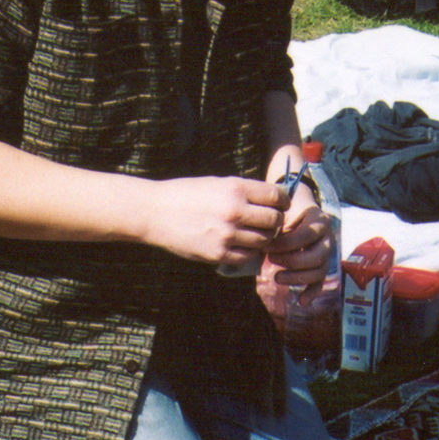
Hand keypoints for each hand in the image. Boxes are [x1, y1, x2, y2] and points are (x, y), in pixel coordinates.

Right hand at [141, 176, 289, 267]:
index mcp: (235, 188)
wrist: (154, 212)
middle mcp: (234, 211)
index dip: (283, 201)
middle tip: (267, 222)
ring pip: (264, 240)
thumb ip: (244, 192)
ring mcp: (227, 234)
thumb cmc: (186, 194)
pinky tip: (240, 245)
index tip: (280, 205)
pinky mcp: (218, 253)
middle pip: (275, 220)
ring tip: (253, 234)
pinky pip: (247, 256)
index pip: (276, 196)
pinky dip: (248, 252)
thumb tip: (272, 201)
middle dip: (275, 221)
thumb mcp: (217, 183)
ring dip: (263, 238)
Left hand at [261, 187, 331, 303]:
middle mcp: (328, 237)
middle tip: (271, 258)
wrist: (297, 213)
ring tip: (276, 277)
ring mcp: (328, 253)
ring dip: (296, 278)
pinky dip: (312, 293)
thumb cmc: (286, 214)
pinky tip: (301, 301)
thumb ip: (278, 227)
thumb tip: (265, 246)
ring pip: (319, 271)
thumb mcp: (283, 214)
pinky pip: (321, 282)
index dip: (285, 244)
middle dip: (290, 261)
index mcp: (320, 220)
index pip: (306, 235)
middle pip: (315, 257)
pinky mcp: (323, 266)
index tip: (266, 246)